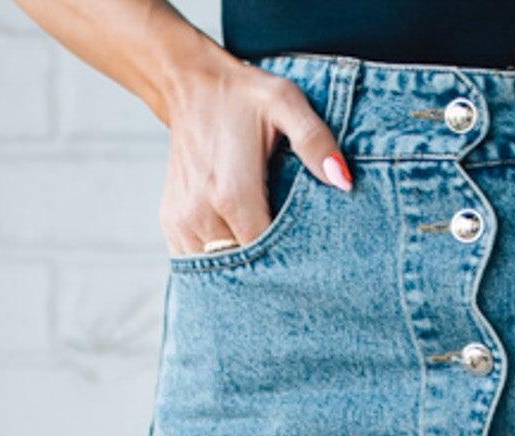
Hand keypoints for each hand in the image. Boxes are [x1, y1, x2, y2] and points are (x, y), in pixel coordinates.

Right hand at [156, 53, 351, 254]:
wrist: (188, 83)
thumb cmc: (243, 96)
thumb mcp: (285, 103)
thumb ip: (315, 141)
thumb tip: (343, 181)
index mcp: (231, 193)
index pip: (265, 256)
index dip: (289, 265)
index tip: (309, 264)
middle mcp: (201, 213)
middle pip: (242, 271)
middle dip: (268, 274)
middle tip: (295, 272)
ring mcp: (182, 221)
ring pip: (218, 273)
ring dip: (243, 273)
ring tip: (268, 265)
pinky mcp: (171, 224)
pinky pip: (199, 263)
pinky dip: (220, 266)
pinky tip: (241, 254)